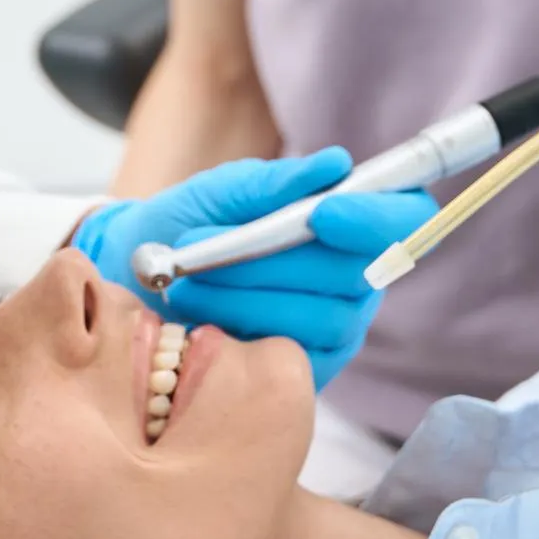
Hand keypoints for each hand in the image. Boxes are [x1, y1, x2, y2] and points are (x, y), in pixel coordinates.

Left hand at [73, 148, 434, 387]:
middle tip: (202, 243)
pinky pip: (289, 358)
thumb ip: (274, 184)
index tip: (324, 213)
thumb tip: (334, 164)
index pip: (405, 219)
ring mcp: (336, 331)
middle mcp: (357, 280)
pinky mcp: (306, 374)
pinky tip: (195, 320)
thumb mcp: (222, 192)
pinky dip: (235, 332)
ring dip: (244, 295)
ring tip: (185, 281)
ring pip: (320, 318)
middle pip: (356, 274)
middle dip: (277, 259)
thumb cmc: (188, 223)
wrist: (133, 277)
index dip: (376, 219)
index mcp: (351, 225)